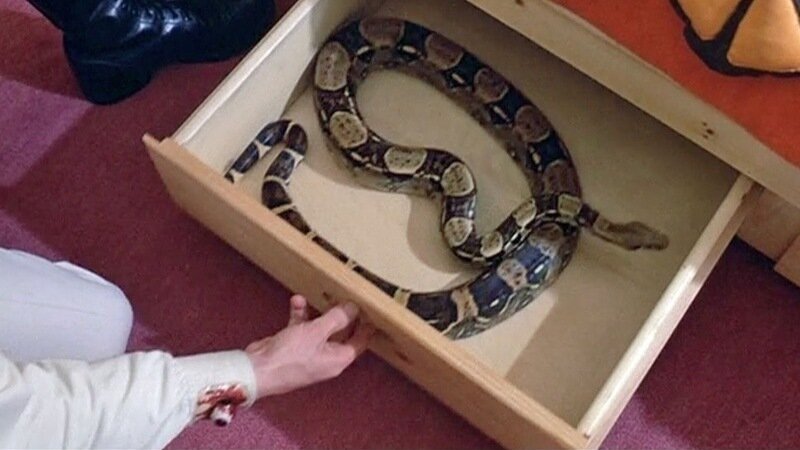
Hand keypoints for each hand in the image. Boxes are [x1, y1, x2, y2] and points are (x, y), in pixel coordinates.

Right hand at [245, 294, 373, 397]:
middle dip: (342, 315)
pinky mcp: (293, 347)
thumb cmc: (290, 355)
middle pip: (341, 333)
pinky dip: (300, 315)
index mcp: (338, 359)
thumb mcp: (316, 332)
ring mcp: (309, 352)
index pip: (360, 342)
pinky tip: (296, 301)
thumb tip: (354, 308)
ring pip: (320, 329)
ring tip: (321, 294)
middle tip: (346, 295)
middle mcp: (326, 357)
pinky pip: (301, 328)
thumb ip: (336, 318)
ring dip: (318, 312)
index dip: (366, 326)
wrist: (257, 369)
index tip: (371, 309)